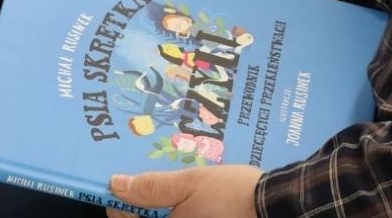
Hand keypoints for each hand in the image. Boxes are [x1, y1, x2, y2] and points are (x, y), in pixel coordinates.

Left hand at [107, 165, 262, 217]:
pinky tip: (190, 197)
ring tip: (171, 184)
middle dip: (143, 202)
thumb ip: (152, 187)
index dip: (119, 199)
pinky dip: (180, 209)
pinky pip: (182, 217)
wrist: (275, 207)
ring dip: (162, 206)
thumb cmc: (232, 195)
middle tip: (147, 178)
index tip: (122, 179)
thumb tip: (116, 185)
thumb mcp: (190, 183)